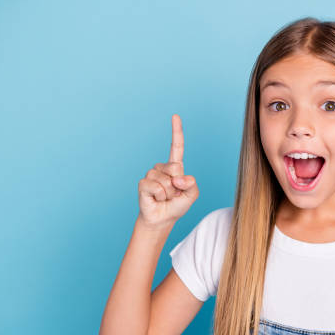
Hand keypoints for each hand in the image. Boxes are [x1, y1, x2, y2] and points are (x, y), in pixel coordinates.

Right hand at [137, 114, 198, 229]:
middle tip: (173, 194)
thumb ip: (192, 184)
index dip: (176, 131)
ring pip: (166, 180)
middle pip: (175, 168)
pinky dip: (160, 195)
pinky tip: (156, 199)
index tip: (175, 116)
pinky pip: (156, 187)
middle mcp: (162, 168)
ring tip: (165, 197)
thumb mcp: (192, 195)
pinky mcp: (143, 183)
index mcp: (175, 167)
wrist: (162, 219)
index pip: (176, 146)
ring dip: (169, 193)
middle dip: (178, 185)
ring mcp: (151, 174)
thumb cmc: (177, 205)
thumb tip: (179, 178)